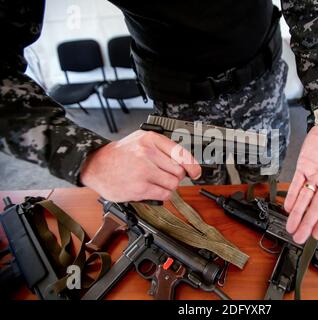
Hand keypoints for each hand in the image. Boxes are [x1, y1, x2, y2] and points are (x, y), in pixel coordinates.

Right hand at [80, 130, 200, 201]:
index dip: (193, 165)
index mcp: (151, 139)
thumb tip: (186, 162)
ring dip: (169, 186)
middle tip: (165, 176)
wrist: (96, 165)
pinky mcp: (139, 187)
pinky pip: (164, 194)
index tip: (196, 172)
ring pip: (173, 183)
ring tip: (157, 183)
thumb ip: (162, 148)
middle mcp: (148, 153)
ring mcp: (144, 170)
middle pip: (179, 171)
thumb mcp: (141, 140)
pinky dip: (162, 195)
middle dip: (176, 176)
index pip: (181, 153)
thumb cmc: (120, 154)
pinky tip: (153, 190)